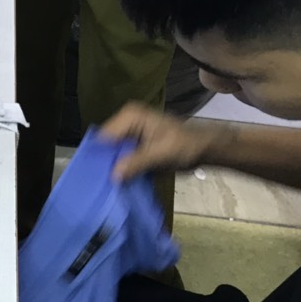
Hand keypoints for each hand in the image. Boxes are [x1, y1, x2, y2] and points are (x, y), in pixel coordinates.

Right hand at [99, 103, 219, 180]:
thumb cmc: (186, 145)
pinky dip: (119, 170)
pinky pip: (119, 158)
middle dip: (104, 164)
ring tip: (108, 185)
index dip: (100, 156)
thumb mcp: (162, 153)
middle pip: (104, 146)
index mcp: (130, 116)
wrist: (203, 148)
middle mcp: (124, 122)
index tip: (97, 176)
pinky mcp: (131, 145)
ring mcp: (127, 134)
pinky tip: (118, 183)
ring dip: (111, 169)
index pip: (104, 137)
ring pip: (110, 154)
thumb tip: (113, 175)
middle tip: (102, 184)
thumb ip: (138, 162)